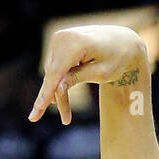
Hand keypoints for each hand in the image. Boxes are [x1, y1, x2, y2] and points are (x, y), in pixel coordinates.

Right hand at [29, 25, 145, 125]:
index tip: (35, 113)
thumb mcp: (102, 73)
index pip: (55, 74)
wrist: (123, 40)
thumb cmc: (117, 58)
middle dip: (58, 98)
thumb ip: (78, 78)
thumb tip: (56, 87)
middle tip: (66, 120)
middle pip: (53, 75)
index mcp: (74, 42)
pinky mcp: (59, 43)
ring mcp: (59, 39)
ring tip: (66, 116)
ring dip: (58, 93)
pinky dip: (59, 82)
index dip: (45, 95)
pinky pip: (56, 67)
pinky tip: (60, 98)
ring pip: (53, 73)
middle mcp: (62, 38)